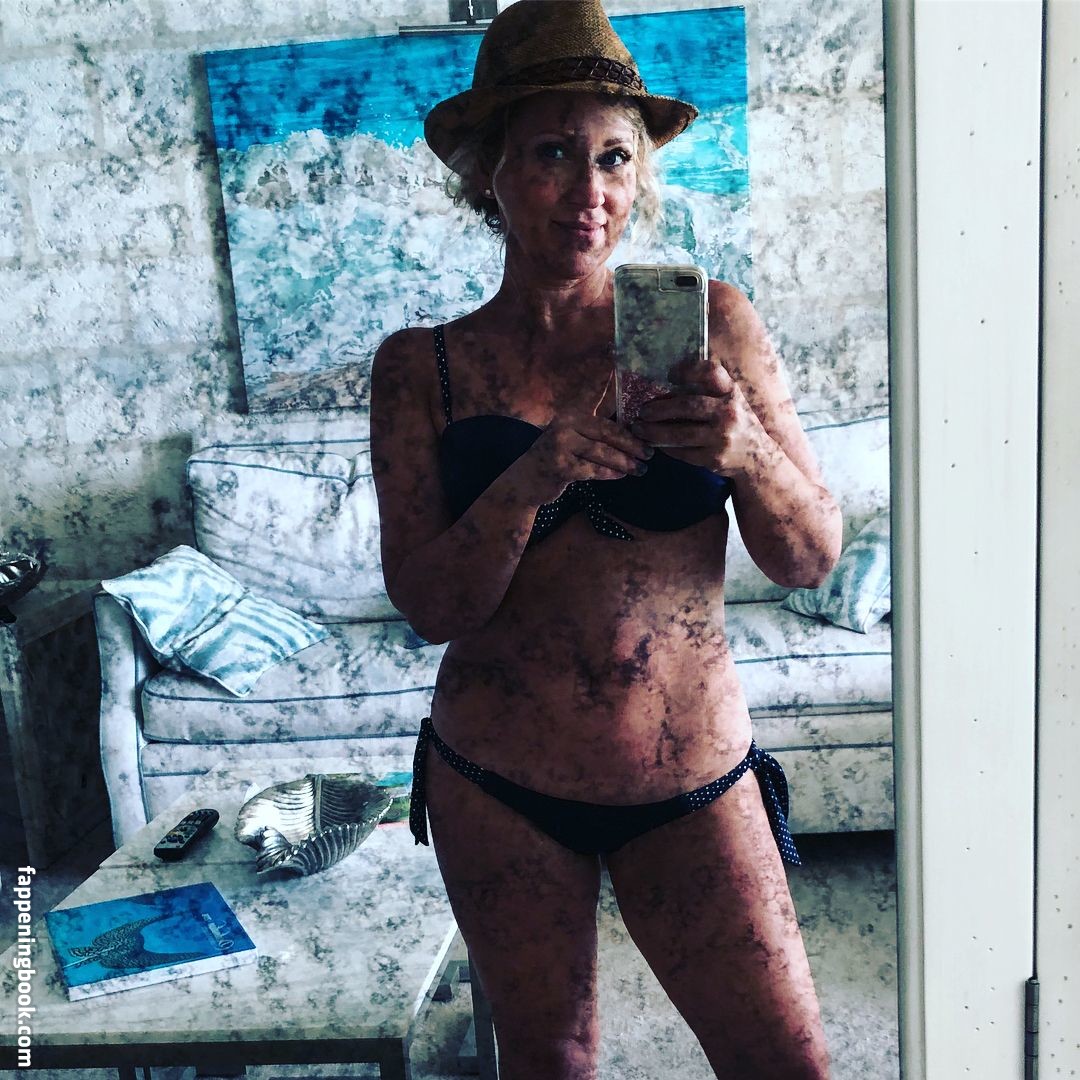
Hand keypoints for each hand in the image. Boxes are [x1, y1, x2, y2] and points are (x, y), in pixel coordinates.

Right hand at [512, 378, 654, 504]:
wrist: (528, 479)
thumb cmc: (557, 456)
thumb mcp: (573, 435)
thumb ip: (595, 427)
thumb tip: (632, 426)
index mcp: (571, 412)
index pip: (594, 393)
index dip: (606, 378)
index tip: (617, 355)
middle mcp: (564, 422)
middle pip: (606, 430)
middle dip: (631, 443)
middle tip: (649, 452)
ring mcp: (560, 443)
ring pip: (601, 452)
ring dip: (624, 462)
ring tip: (641, 468)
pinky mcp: (561, 465)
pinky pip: (593, 469)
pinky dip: (609, 473)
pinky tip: (620, 475)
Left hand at [628, 363, 769, 475]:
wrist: (757, 458)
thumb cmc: (735, 423)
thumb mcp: (730, 400)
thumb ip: (706, 390)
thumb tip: (664, 388)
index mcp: (731, 392)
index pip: (710, 372)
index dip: (688, 370)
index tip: (669, 374)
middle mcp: (729, 412)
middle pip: (688, 406)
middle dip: (660, 408)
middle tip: (642, 410)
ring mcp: (722, 438)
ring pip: (680, 434)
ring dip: (655, 431)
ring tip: (639, 428)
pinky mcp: (714, 459)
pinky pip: (683, 452)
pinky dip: (666, 447)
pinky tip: (656, 443)